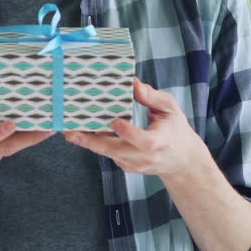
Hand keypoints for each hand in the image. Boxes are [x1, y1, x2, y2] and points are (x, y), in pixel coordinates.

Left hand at [65, 78, 207, 178]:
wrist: (181, 161)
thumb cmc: (175, 129)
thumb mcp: (169, 108)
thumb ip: (151, 96)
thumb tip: (132, 82)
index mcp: (161, 141)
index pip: (144, 141)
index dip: (129, 133)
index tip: (115, 122)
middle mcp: (147, 157)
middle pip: (116, 151)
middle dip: (92, 141)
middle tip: (71, 132)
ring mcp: (135, 165)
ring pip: (108, 153)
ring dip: (88, 141)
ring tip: (69, 129)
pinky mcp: (126, 167)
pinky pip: (108, 154)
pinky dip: (96, 143)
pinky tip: (84, 132)